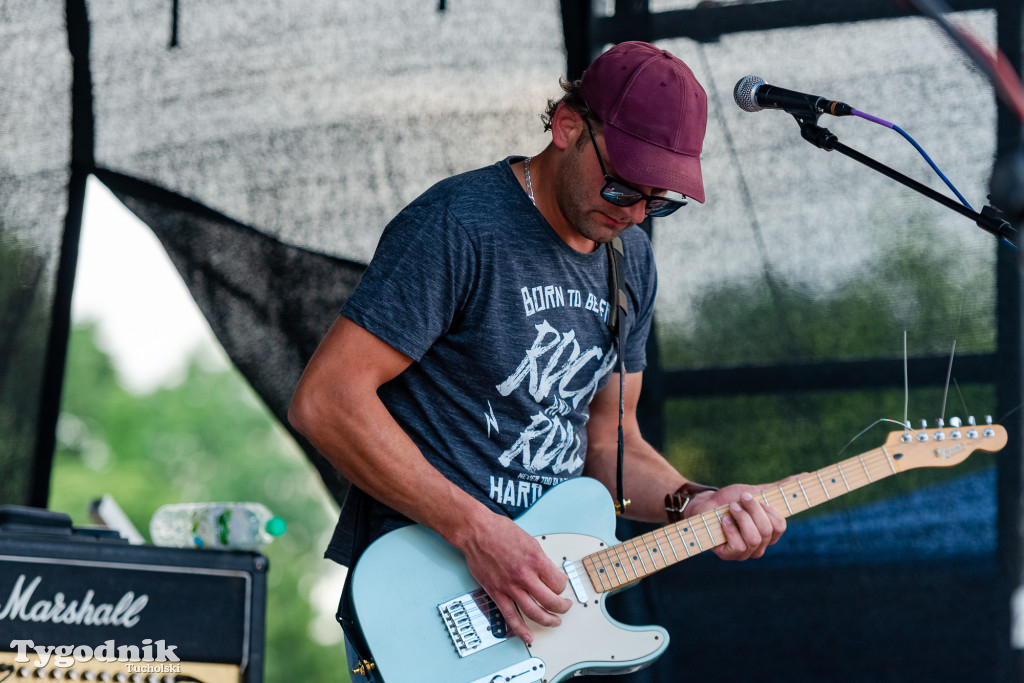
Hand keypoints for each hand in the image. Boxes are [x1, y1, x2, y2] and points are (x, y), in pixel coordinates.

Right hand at [456, 512, 572, 643]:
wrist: (476, 532)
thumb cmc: (500, 531)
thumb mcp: (530, 541)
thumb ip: (543, 560)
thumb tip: (553, 574)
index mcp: (536, 560)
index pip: (558, 583)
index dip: (562, 587)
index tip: (561, 587)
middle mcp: (524, 575)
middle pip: (551, 600)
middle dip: (562, 607)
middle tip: (565, 607)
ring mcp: (510, 586)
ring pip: (534, 612)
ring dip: (548, 620)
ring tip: (555, 622)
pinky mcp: (497, 592)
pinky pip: (511, 616)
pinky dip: (520, 629)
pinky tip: (528, 636)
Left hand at [686, 484, 786, 560]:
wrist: (705, 504)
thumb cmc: (731, 499)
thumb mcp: (756, 490)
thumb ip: (780, 487)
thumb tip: (806, 475)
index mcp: (770, 532)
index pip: (780, 525)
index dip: (766, 509)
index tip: (751, 497)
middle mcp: (760, 545)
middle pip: (767, 531)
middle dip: (752, 511)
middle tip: (740, 500)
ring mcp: (746, 552)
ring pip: (754, 539)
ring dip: (741, 518)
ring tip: (731, 509)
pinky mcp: (730, 555)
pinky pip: (738, 546)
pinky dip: (730, 529)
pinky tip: (724, 520)